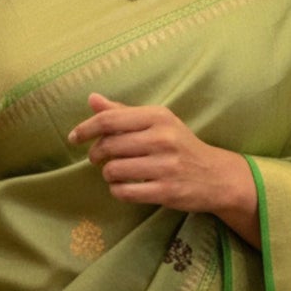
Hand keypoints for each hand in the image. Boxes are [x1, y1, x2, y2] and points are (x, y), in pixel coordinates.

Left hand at [68, 94, 258, 243]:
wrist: (216, 176)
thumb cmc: (179, 145)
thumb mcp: (157, 122)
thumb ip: (123, 112)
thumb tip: (92, 98)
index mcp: (158, 116)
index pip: (110, 120)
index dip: (85, 129)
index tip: (74, 138)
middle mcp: (163, 138)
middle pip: (109, 145)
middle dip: (96, 154)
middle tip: (98, 159)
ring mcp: (166, 165)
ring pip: (114, 170)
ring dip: (108, 174)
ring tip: (115, 173)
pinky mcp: (167, 191)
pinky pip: (125, 192)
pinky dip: (117, 191)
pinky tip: (124, 187)